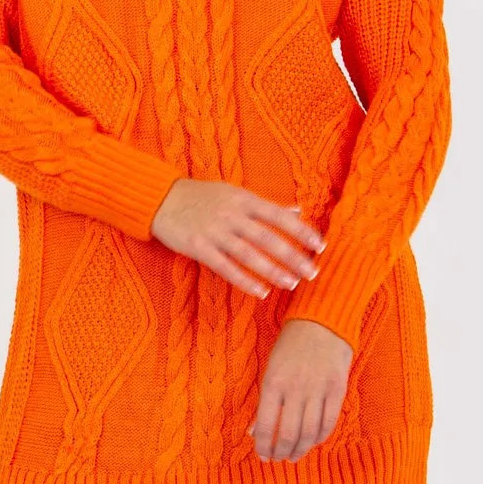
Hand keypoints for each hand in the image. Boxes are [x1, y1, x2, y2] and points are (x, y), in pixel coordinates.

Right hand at [151, 177, 323, 296]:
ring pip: (249, 254)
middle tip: (312, 272)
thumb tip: (296, 208)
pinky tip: (260, 291)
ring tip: (290, 284)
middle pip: (268, 238)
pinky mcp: (198, 247)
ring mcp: (214, 231)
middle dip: (293, 256)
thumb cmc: (201, 196)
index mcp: (244, 199)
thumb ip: (265, 204)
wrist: (161, 199)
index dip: (301, 231)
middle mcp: (232, 214)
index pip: (280, 215)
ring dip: (272, 271)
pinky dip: (244, 280)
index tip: (320, 246)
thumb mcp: (234, 192)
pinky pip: (225, 267)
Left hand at [251, 316, 353, 460]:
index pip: (265, 425)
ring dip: (300, 450)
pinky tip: (312, 442)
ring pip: (309, 433)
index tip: (263, 457)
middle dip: (282, 452)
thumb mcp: (270, 370)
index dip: (263, 447)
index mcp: (273, 383)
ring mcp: (318, 389)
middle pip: (288, 434)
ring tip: (294, 456)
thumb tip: (254, 432)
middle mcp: (295, 388)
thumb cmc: (290, 347)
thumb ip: (264, 402)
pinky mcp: (338, 389)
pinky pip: (328, 422)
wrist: (322, 322)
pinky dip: (319, 437)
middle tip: (279, 459)